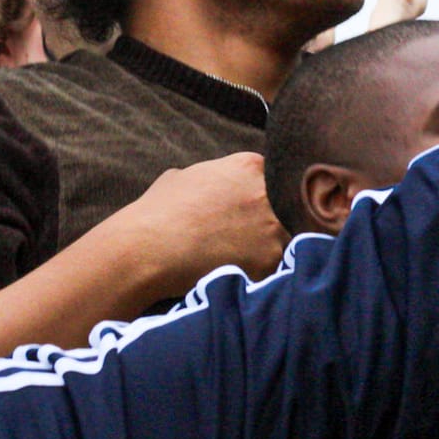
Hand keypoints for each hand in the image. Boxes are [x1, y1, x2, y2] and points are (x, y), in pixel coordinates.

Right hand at [125, 153, 288, 294]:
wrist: (149, 247)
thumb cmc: (158, 212)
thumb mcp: (182, 178)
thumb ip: (211, 177)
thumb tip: (210, 183)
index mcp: (249, 166)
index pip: (278, 177)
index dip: (268, 195)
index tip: (256, 210)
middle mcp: (267, 191)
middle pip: (289, 206)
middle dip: (276, 220)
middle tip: (251, 236)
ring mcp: (272, 225)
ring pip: (287, 238)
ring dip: (270, 248)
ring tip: (240, 256)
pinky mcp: (270, 258)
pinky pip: (275, 267)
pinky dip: (259, 272)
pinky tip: (236, 272)